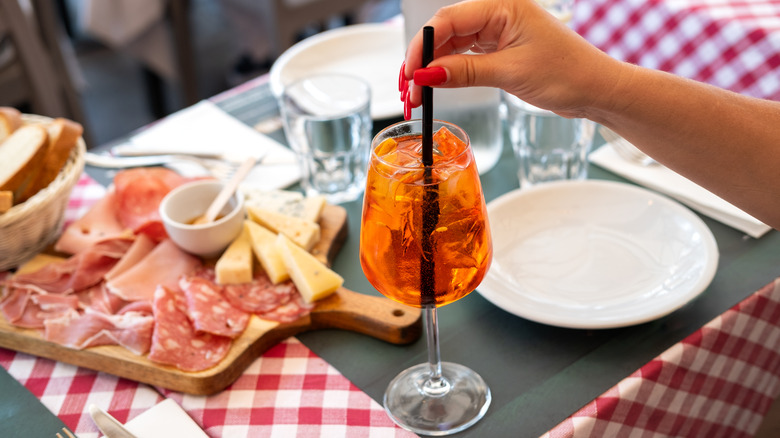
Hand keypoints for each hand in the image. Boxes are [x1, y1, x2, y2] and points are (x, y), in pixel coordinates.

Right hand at [400, 0, 622, 118]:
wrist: (596, 89)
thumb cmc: (567, 73)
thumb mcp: (510, 73)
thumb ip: (464, 72)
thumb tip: (425, 76)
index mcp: (502, 6)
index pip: (447, 20)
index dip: (422, 47)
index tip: (409, 74)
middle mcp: (497, 14)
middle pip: (444, 32)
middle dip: (421, 60)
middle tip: (407, 90)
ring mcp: (498, 31)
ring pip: (451, 45)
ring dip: (431, 69)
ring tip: (415, 94)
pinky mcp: (500, 49)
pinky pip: (464, 56)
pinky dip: (448, 72)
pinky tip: (435, 86)